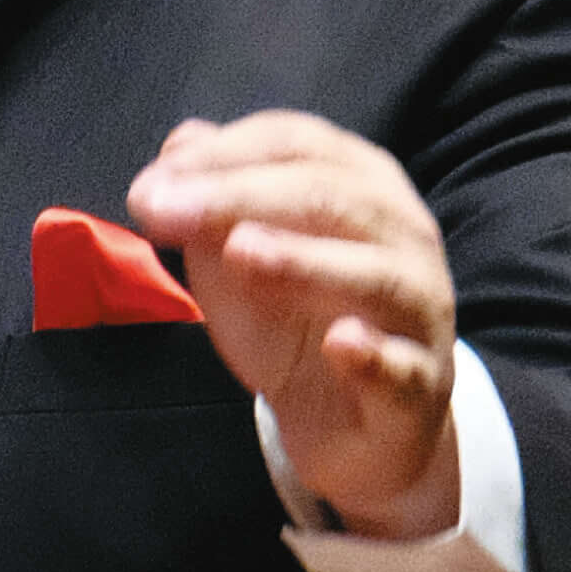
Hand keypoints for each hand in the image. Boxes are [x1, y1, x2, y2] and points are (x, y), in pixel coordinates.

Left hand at [125, 112, 459, 537]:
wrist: (352, 426)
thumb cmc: (295, 321)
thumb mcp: (239, 256)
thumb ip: (212, 198)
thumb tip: (178, 146)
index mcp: (363, 184)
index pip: (297, 145)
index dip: (223, 155)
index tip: (150, 185)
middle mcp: (404, 234)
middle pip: (331, 196)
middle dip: (239, 197)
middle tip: (161, 211)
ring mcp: (420, 310)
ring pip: (377, 275)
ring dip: (305, 260)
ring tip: (240, 252)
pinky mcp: (420, 385)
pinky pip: (404, 368)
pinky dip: (374, 355)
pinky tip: (340, 343)